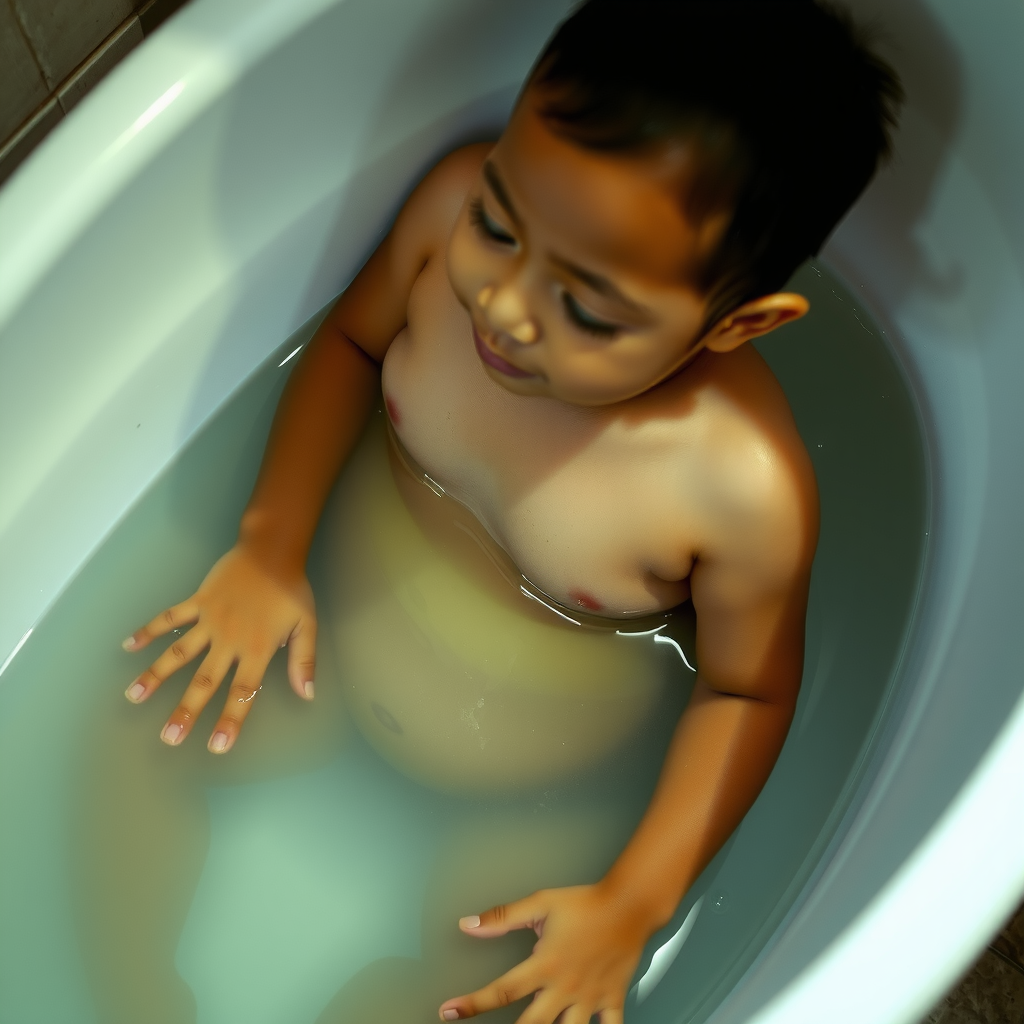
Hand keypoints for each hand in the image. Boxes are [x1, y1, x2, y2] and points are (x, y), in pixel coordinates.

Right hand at [121, 542, 316, 752]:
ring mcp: (210, 619)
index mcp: (258, 648)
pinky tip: (128, 644)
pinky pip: (171, 617)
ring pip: (179, 651)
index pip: (243, 691)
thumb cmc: (290, 589)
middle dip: (186, 710)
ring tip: (134, 695)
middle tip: (169, 737)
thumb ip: (304, 660)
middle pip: (205, 680)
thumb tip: (308, 694)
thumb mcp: (307, 624)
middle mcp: (230, 638)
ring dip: (156, 674)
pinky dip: (149, 629)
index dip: (231, 719)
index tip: (217, 746)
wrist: (271, 550)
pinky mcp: (199, 601)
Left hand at [438, 883, 651, 1023]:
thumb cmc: (583, 903)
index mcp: (544, 964)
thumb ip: (503, 917)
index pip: (501, 991)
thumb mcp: (540, 903)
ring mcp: (589, 997)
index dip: (472, 1004)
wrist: (629, 905)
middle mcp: (564, 987)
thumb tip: (467, 924)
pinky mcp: (611, 999)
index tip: (448, 1012)